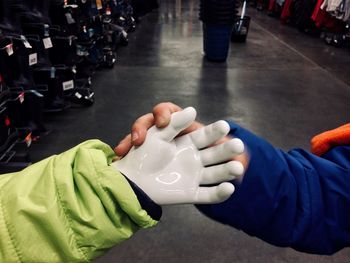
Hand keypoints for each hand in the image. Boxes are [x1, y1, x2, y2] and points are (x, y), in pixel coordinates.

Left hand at [111, 107, 244, 204]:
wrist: (131, 180)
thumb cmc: (142, 155)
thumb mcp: (157, 135)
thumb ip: (173, 123)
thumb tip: (193, 109)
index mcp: (187, 142)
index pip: (205, 135)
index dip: (215, 130)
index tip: (224, 125)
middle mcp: (194, 158)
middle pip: (215, 153)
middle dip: (226, 149)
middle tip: (238, 144)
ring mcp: (193, 176)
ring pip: (215, 173)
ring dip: (227, 170)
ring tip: (239, 167)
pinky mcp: (190, 193)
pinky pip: (207, 195)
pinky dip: (219, 193)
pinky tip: (230, 188)